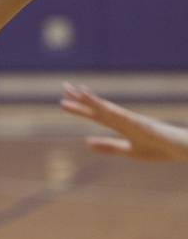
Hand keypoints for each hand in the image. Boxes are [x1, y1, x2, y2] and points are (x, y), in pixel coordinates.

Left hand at [60, 83, 187, 161]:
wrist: (183, 150)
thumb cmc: (159, 149)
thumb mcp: (128, 151)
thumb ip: (108, 147)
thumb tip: (86, 142)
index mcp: (121, 125)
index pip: (96, 116)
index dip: (80, 109)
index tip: (63, 102)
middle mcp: (124, 119)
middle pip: (99, 108)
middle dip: (81, 99)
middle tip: (64, 87)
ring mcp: (133, 120)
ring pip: (109, 109)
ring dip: (94, 101)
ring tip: (78, 92)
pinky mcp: (142, 124)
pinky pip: (124, 116)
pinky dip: (112, 110)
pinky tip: (102, 106)